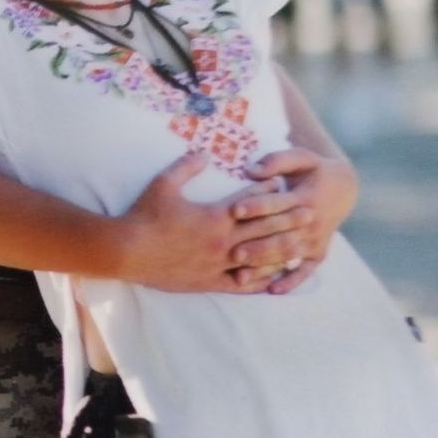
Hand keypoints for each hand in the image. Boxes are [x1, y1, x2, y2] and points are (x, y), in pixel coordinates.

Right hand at [116, 151, 316, 294]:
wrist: (127, 251)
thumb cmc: (143, 216)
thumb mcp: (163, 184)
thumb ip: (186, 167)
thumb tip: (204, 153)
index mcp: (214, 215)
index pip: (250, 201)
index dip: (268, 191)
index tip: (283, 183)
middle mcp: (222, 241)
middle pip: (263, 229)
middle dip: (288, 219)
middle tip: (310, 211)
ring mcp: (218, 264)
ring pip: (260, 258)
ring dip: (282, 251)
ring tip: (302, 245)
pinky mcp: (210, 282)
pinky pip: (243, 284)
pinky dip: (261, 280)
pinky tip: (274, 278)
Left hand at [236, 147, 358, 293]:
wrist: (344, 188)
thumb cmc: (313, 171)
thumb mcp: (301, 157)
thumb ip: (277, 161)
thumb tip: (250, 170)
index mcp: (306, 197)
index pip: (279, 203)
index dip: (257, 205)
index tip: (234, 210)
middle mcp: (312, 221)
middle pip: (282, 234)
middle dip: (257, 244)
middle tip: (232, 252)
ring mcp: (316, 240)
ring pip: (288, 255)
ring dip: (266, 266)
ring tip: (241, 275)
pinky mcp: (318, 253)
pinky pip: (305, 271)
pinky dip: (291, 281)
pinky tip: (272, 291)